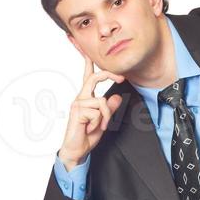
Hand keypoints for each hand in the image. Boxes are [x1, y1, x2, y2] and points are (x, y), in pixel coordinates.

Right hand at [57, 53, 124, 168]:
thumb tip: (118, 97)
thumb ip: (110, 109)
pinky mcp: (78, 110)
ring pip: (102, 101)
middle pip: (95, 77)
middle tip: (122, 79)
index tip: (86, 49)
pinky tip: (90, 128)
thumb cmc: (87, 135)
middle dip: (110, 75)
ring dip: (105, 116)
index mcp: (86, 97)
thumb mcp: (103, 120)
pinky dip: (98, 122)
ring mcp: (78, 103)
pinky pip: (97, 111)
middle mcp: (81, 97)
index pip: (88, 76)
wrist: (77, 150)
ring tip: (98, 127)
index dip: (87, 61)